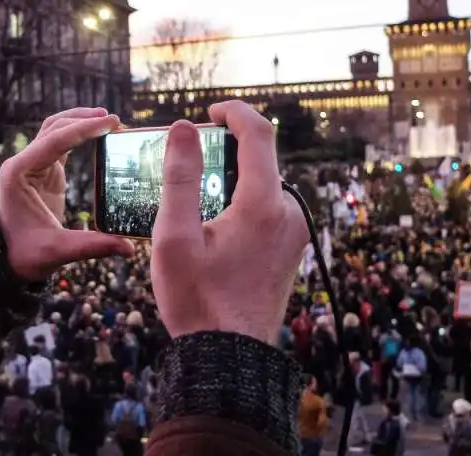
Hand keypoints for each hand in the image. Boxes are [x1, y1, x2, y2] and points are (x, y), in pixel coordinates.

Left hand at [0, 108, 132, 280]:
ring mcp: (32, 165)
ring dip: (79, 122)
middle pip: (55, 128)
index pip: (55, 141)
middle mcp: (22, 163)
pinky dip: (78, 135)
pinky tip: (99, 133)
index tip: (110, 122)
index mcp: (19, 173)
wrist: (7, 261)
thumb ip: (94, 245)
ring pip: (56, 130)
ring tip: (108, 120)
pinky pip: (60, 144)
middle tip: (115, 120)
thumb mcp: (59, 250)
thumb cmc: (26, 255)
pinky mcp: (42, 172)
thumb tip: (129, 247)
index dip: (84, 129)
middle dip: (84, 120)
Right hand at [151, 101, 307, 344]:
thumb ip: (179, 177)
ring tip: (195, 203)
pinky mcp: (293, 248)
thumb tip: (182, 128)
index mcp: (264, 204)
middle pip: (261, 160)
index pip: (258, 133)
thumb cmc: (198, 302)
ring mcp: (296, 232)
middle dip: (226, 150)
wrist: (231, 358)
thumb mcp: (174, 237)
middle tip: (189, 164)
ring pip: (264, 185)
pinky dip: (243, 202)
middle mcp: (290, 213)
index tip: (210, 111)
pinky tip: (215, 226)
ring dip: (233, 180)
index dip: (234, 111)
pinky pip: (270, 209)